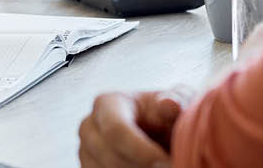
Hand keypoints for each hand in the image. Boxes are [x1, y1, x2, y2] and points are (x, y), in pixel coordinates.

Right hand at [78, 88, 193, 167]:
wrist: (160, 131)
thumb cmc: (167, 114)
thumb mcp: (177, 102)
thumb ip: (176, 101)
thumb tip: (169, 104)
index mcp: (106, 104)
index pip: (116, 131)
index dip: (142, 151)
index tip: (168, 163)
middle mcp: (89, 127)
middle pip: (109, 158)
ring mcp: (85, 152)